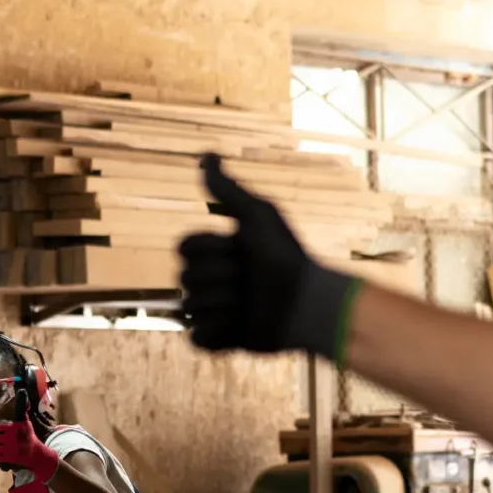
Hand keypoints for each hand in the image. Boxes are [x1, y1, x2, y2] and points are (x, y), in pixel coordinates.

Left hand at [0, 417, 61, 492]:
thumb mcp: (27, 425)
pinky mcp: (8, 458)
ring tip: (2, 448)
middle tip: (2, 441)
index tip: (2, 432)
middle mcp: (10, 437)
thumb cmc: (30, 438)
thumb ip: (23, 414)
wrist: (36, 454)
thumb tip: (25, 398)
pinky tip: (0, 454)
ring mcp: (9, 448)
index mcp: (13, 428)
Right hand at [179, 155, 357, 355]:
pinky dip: (218, 331)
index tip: (241, 248)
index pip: (184, 246)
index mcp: (214, 252)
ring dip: (225, 303)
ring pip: (191, 306)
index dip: (212, 248)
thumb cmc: (287, 254)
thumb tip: (205, 154)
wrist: (309, 300)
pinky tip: (241, 326)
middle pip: (185, 277)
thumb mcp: (258, 215)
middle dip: (223, 277)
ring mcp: (211, 310)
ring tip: (251, 303)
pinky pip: (197, 337)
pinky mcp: (217, 338)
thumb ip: (228, 189)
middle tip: (251, 279)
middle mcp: (208, 280)